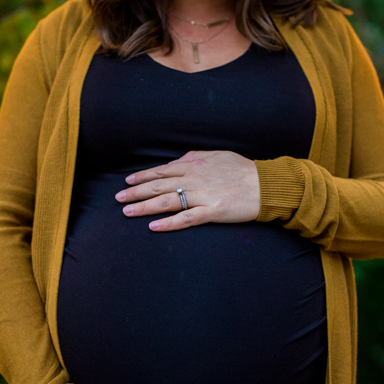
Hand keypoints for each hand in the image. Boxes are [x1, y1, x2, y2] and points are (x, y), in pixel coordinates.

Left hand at [114, 150, 260, 231]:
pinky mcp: (212, 211)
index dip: (143, 176)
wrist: (266, 184)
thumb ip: (196, 158)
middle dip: (136, 192)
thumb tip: (179, 160)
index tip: (128, 182)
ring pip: (167, 201)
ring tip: (127, 212)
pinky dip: (169, 223)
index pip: (162, 170)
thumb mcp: (217, 156)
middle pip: (158, 185)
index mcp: (195, 164)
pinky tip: (154, 227)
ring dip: (144, 207)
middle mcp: (194, 178)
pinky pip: (186, 219)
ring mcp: (202, 195)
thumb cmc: (243, 170)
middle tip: (118, 199)